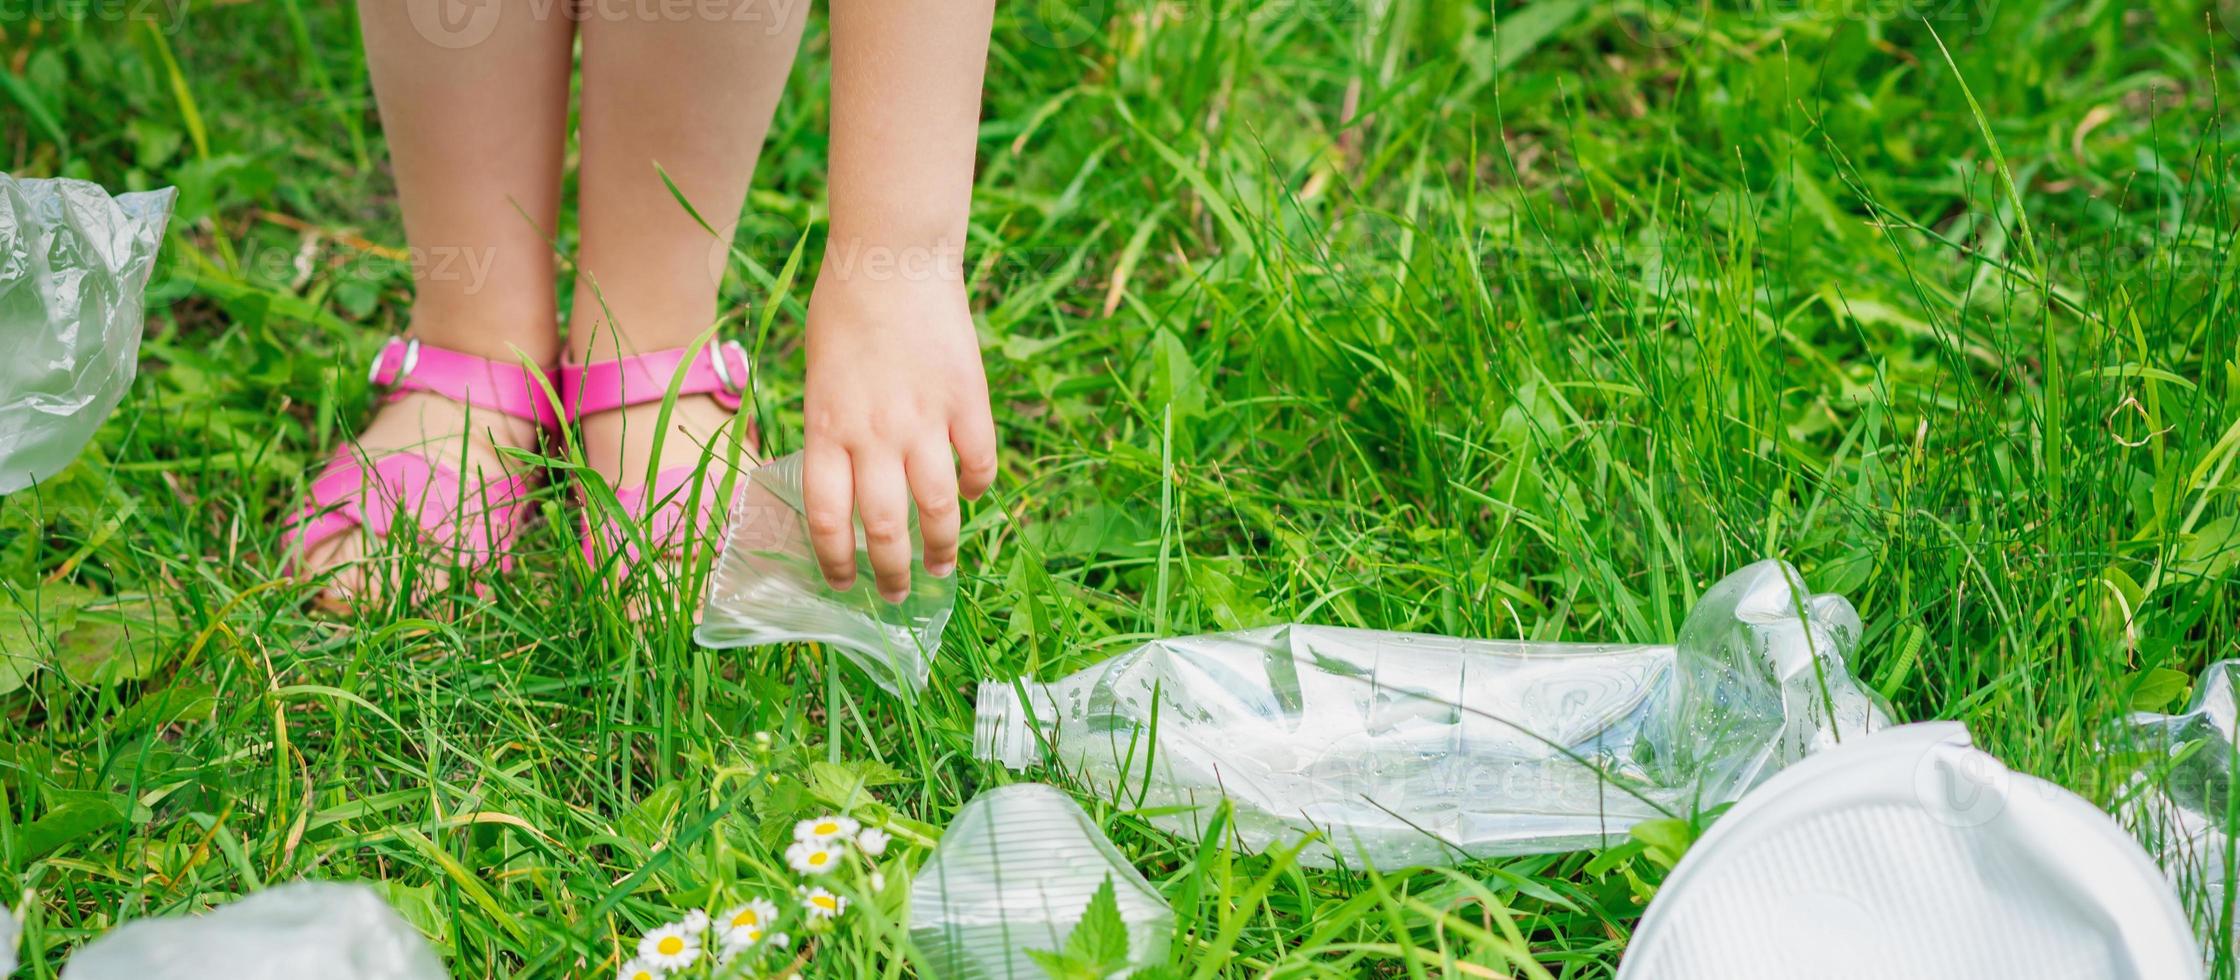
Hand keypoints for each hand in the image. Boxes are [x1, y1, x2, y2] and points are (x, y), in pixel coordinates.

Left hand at [801, 253, 996, 600]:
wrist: (891, 260)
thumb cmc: (843, 314)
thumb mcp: (817, 380)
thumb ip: (833, 435)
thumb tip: (851, 491)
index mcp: (828, 428)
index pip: (828, 518)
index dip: (837, 561)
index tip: (844, 584)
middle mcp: (875, 434)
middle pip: (886, 527)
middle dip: (891, 573)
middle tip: (897, 595)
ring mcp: (925, 420)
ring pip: (940, 508)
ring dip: (943, 547)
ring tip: (944, 568)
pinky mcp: (967, 401)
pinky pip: (979, 463)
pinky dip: (979, 487)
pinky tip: (974, 494)